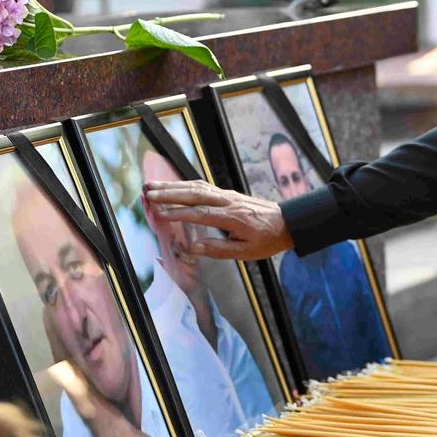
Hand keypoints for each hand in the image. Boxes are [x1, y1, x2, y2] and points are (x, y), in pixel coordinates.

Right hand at [142, 180, 293, 260]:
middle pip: (195, 194)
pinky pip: (204, 186)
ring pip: (198, 187)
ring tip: (153, 186)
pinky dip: (186, 185)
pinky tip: (173, 186)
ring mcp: (229, 195)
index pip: (201, 213)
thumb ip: (219, 250)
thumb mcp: (246, 252)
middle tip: (149, 194)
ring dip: (175, 185)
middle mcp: (229, 202)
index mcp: (233, 217)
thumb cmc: (267, 240)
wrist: (287, 223)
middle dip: (170, 193)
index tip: (160, 213)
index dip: (179, 213)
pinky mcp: (228, 193)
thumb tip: (193, 248)